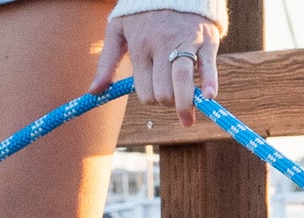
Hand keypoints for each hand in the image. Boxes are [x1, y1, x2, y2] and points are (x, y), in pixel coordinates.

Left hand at [90, 14, 221, 127]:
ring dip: (185, 107)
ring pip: (182, 83)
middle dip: (168, 103)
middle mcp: (161, 46)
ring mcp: (184, 43)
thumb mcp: (117, 30)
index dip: (152, 100)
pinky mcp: (205, 41)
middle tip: (171, 98)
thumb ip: (106, 62)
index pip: (145, 93)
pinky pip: (208, 67)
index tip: (157, 96)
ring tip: (187, 120)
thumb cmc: (142, 12)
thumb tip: (94, 92)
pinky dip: (210, 84)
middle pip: (164, 93)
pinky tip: (209, 97)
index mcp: (140, 47)